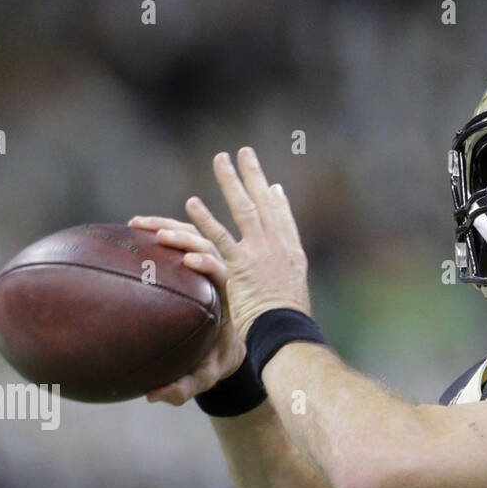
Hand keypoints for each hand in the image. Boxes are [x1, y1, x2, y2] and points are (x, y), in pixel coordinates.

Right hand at [126, 215, 245, 404]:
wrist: (225, 351)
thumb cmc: (214, 365)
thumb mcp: (202, 379)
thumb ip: (182, 388)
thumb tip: (152, 395)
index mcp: (227, 301)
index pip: (224, 273)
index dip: (211, 263)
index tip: (192, 260)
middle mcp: (219, 278)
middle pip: (209, 244)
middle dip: (185, 236)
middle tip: (159, 235)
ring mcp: (205, 266)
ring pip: (192, 235)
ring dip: (167, 225)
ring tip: (136, 223)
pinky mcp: (192, 262)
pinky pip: (179, 240)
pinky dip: (159, 229)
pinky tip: (132, 227)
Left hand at [185, 147, 311, 338]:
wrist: (286, 335)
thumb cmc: (289, 326)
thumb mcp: (293, 299)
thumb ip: (286, 281)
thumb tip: (285, 276)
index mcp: (292, 257)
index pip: (285, 222)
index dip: (278, 203)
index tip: (272, 186)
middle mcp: (279, 249)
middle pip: (266, 205)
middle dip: (254, 176)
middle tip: (244, 152)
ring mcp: (261, 254)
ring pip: (245, 211)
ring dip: (231, 183)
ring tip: (220, 160)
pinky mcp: (241, 266)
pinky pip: (219, 238)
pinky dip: (206, 219)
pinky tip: (193, 203)